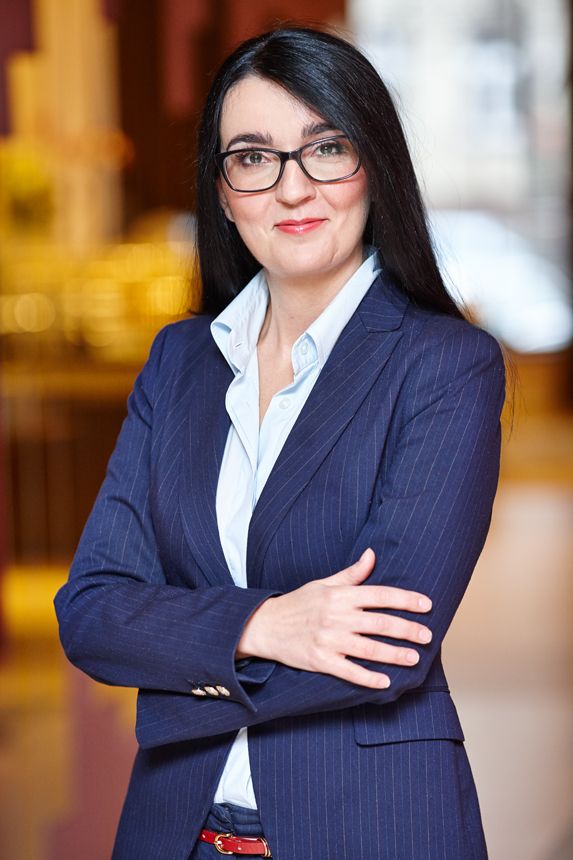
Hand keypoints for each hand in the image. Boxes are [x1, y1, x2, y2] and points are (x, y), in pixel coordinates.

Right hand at [235, 547, 432, 688]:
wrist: (265, 625)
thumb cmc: (298, 603)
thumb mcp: (324, 583)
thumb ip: (352, 573)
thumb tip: (372, 554)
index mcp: (340, 595)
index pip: (381, 595)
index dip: (406, 600)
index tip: (426, 605)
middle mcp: (337, 616)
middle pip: (381, 623)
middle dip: (408, 630)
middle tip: (428, 636)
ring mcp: (329, 640)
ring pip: (370, 649)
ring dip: (395, 654)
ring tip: (414, 658)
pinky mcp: (321, 660)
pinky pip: (350, 671)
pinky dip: (369, 678)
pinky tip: (385, 682)